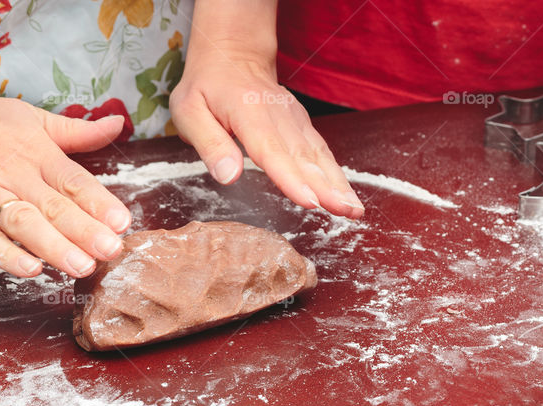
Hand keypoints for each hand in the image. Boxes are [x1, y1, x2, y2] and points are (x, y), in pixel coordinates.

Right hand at [0, 85, 131, 277]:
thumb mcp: (31, 118)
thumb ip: (77, 131)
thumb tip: (118, 125)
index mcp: (35, 153)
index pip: (73, 180)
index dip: (99, 202)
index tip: (122, 222)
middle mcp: (11, 173)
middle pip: (53, 206)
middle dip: (85, 230)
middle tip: (111, 250)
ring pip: (21, 222)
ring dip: (52, 246)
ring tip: (81, 265)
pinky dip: (4, 253)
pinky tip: (29, 268)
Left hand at [170, 51, 363, 218]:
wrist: (233, 55)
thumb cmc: (206, 86)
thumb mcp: (188, 110)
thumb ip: (208, 143)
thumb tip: (229, 175)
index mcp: (248, 114)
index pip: (271, 151)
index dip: (291, 178)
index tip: (310, 201)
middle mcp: (278, 117)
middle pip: (304, 157)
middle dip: (328, 188)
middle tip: (348, 212)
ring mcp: (294, 120)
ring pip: (318, 155)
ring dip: (339, 184)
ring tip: (354, 209)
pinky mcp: (301, 125)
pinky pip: (321, 151)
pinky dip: (336, 174)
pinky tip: (346, 194)